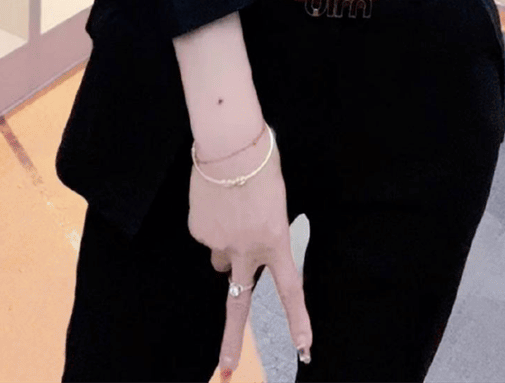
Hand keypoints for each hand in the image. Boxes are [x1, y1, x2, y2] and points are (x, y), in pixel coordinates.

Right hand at [188, 133, 311, 377]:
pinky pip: (206, 235)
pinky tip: (215, 199)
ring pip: (220, 259)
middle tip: (225, 370)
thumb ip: (263, 231)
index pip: (290, 289)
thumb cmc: (261, 163)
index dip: (298, 321)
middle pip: (237, 303)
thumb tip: (235, 251)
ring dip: (225, 246)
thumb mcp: (275, 200)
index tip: (305, 349)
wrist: (229, 143)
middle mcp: (247, 249)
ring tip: (231, 212)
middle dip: (231, 340)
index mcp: (275, 239)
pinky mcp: (199, 231)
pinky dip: (211, 222)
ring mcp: (219, 243)